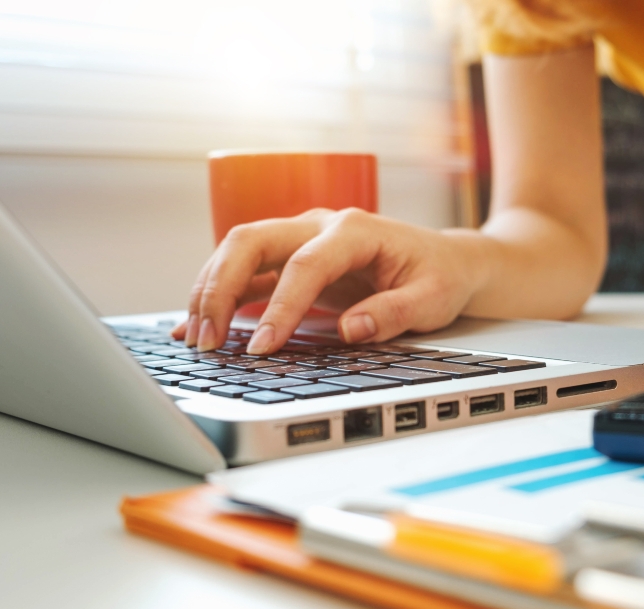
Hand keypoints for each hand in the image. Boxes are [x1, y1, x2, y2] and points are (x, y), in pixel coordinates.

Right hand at [172, 208, 487, 353]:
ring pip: (239, 251)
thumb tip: (351, 330)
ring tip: (197, 339)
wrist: (447, 260)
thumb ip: (393, 313)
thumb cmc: (440, 276)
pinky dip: (219, 296)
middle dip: (220, 287)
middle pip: (252, 241)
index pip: (305, 265)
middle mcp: (320, 225)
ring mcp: (302, 239)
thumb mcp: (432, 299)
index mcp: (355, 230)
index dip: (280, 307)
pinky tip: (197, 325)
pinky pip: (247, 272)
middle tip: (207, 339)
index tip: (263, 347)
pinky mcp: (293, 259)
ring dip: (211, 291)